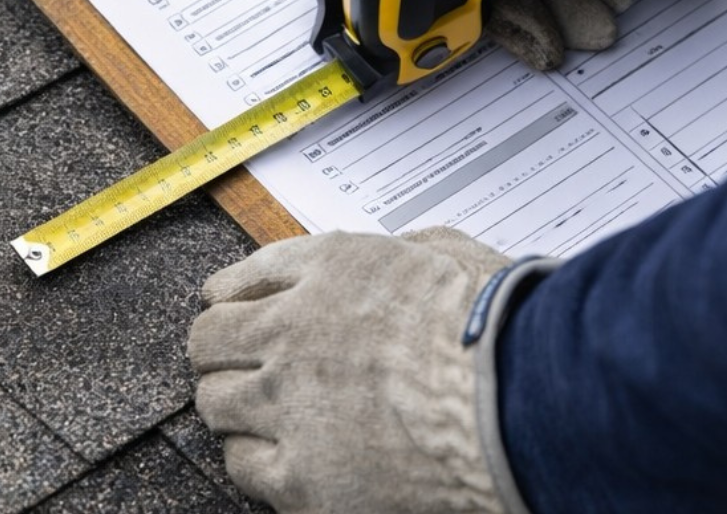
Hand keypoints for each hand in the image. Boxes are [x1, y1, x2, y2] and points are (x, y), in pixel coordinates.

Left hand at [188, 228, 510, 513]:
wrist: (517, 399)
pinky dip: (255, 457)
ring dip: (233, 403)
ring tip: (260, 410)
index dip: (230, 298)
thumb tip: (391, 256)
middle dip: (220, 350)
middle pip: (209, 341)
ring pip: (216, 403)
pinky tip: (283, 453)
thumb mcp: (445, 250)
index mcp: (327, 270)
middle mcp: (293, 331)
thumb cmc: (496, 323)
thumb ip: (400, 249)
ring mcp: (290, 405)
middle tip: (237, 362)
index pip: (240, 280)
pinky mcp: (303, 478)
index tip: (228, 308)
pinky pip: (242, 466)